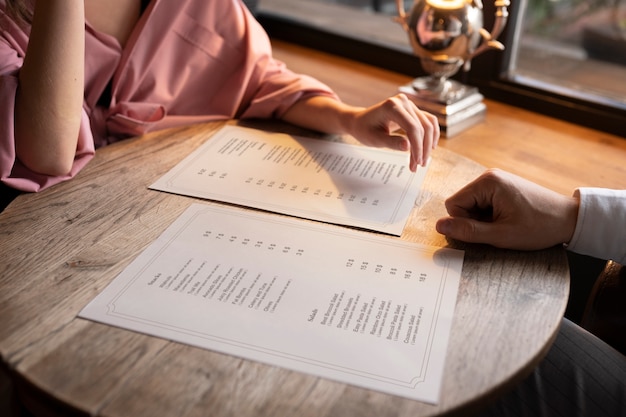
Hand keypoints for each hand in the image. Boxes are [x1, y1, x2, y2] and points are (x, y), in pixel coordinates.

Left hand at [347, 94, 438, 171]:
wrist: (360, 121)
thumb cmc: (364, 129)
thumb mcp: (374, 139)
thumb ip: (391, 142)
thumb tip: (408, 147)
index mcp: (392, 106)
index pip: (412, 127)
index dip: (417, 146)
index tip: (416, 162)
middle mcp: (403, 102)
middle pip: (422, 127)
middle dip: (422, 149)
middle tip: (417, 166)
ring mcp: (409, 105)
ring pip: (428, 125)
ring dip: (428, 144)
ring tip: (421, 161)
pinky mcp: (412, 110)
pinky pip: (428, 121)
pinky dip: (431, 135)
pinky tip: (430, 148)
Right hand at [435, 169, 579, 249]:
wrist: (569, 219)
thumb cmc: (539, 227)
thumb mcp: (501, 235)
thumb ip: (467, 231)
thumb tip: (439, 226)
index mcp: (488, 182)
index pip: (453, 205)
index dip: (464, 223)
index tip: (487, 230)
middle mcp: (489, 176)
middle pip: (461, 204)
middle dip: (474, 221)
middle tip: (499, 229)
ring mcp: (496, 180)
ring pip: (471, 205)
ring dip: (483, 220)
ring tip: (506, 224)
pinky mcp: (501, 186)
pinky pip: (482, 203)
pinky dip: (490, 215)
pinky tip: (508, 219)